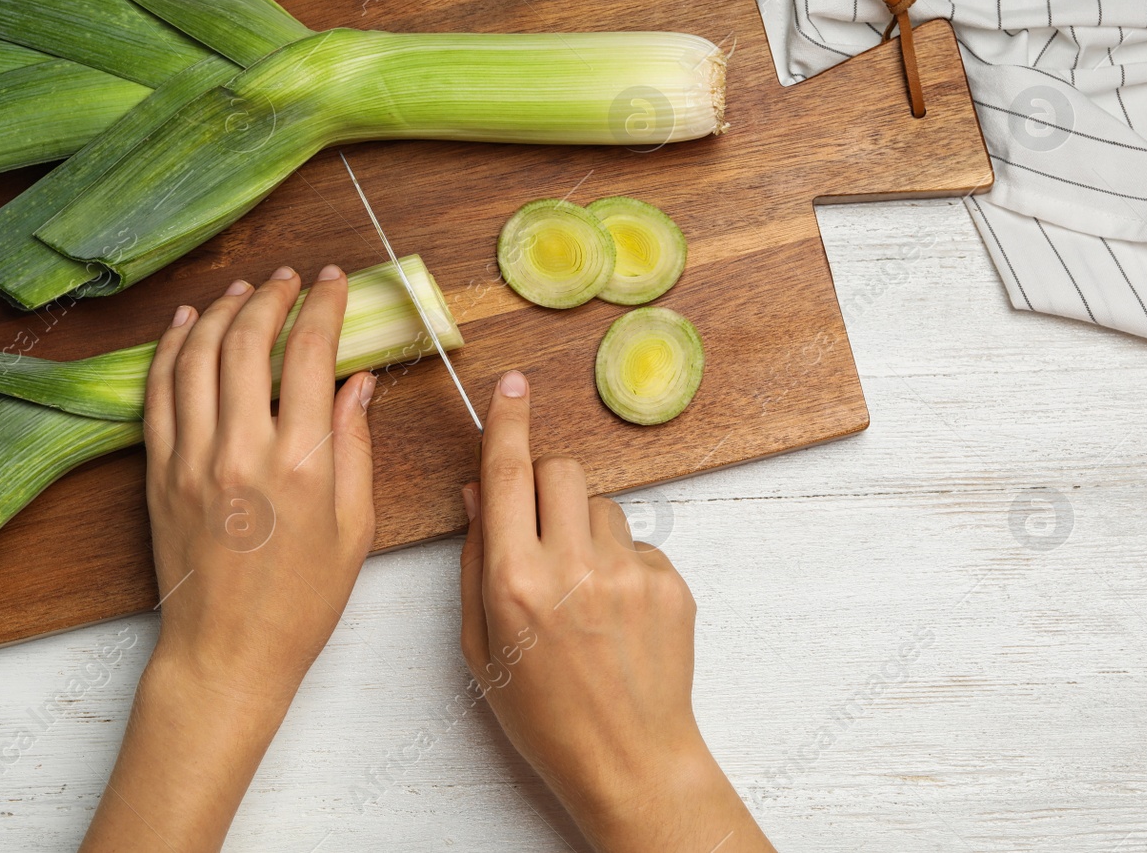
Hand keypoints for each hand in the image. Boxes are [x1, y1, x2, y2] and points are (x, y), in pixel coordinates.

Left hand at [142, 264, 375, 704]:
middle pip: (250, 340)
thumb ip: (356, 448)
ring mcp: (192, 458)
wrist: (226, 652)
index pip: (311, 354)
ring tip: (242, 292)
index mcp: (302, 464)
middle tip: (288, 280)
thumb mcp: (355, 529)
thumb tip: (359, 383)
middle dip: (271, 296)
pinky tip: (186, 325)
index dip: (323, 306)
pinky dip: (171, 349)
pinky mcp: (158, 472)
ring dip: (221, 311)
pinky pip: (158, 392)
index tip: (333, 282)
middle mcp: (242, 450)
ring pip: (198, 355)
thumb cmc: (299, 603)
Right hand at [458, 370, 775, 852]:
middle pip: (562, 469)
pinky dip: (622, 563)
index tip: (512, 386)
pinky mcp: (671, 583)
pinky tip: (616, 614)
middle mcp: (573, 569)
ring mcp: (628, 573)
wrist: (629, 760)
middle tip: (542, 528)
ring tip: (583, 591)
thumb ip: (475, 562)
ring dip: (585, 528)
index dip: (508, 423)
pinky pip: (638, 542)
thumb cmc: (545, 715)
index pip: (509, 475)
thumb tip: (478, 494)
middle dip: (547, 483)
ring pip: (602, 505)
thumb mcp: (481, 646)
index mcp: (515, 582)